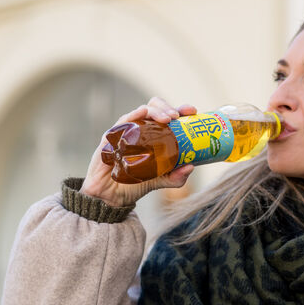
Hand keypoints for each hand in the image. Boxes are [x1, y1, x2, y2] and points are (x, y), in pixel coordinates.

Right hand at [80, 97, 196, 206]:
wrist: (111, 196)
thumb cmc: (134, 184)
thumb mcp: (160, 181)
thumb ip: (176, 177)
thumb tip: (191, 167)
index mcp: (154, 135)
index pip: (168, 116)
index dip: (180, 110)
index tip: (192, 111)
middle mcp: (141, 129)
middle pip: (155, 107)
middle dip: (168, 107)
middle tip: (177, 116)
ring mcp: (126, 131)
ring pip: (141, 111)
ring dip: (156, 111)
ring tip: (167, 119)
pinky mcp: (112, 136)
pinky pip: (123, 121)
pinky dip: (135, 114)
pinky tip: (143, 112)